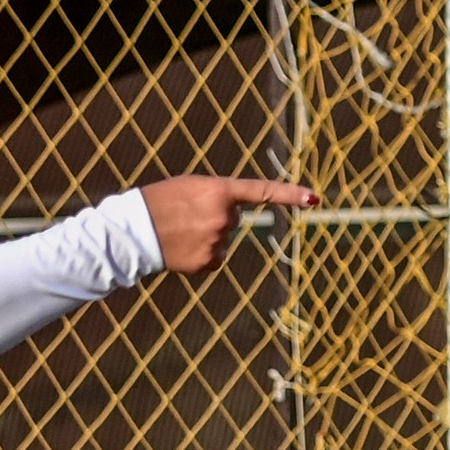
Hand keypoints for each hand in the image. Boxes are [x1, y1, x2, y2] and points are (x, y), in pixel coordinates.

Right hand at [140, 176, 317, 275]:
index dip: (290, 195)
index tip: (314, 199)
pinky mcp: (210, 262)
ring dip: (207, 235)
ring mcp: (218, 242)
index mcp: (219, 190)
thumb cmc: (160, 201)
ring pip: (224, 239)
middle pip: (234, 218)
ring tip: (180, 231)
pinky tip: (183, 248)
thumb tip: (235, 217)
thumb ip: (218, 197)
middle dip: (216, 216)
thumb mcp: (191, 187)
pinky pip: (216, 257)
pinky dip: (203, 254)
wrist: (135, 231)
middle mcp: (224, 217)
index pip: (262, 191)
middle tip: (187, 214)